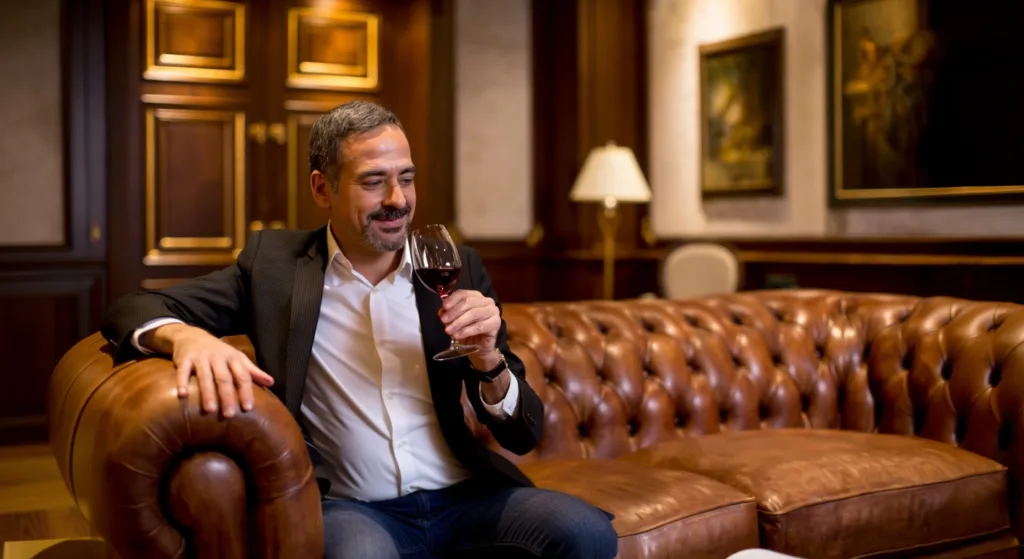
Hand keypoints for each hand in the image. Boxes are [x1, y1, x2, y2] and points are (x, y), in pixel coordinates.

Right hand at [147, 323, 273, 417]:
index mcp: (233, 358)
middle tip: (230, 414)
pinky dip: (182, 382)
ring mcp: (201, 357)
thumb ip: (252, 371)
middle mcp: (218, 357)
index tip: (248, 408)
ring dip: (207, 393)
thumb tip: (271, 382)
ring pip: (205, 376)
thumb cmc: (219, 352)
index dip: (246, 391)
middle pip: (224, 378)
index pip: (242, 376)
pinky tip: (182, 396)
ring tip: (210, 410)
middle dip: (227, 396)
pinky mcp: (185, 359)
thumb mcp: (237, 358)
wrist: (192, 335)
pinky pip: (183, 371)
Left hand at [439, 289, 500, 351]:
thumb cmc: (468, 330)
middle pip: (468, 302)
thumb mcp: (455, 320)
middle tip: (443, 321)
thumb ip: (449, 314)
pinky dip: (466, 331)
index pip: (463, 293)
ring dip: (458, 322)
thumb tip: (441, 312)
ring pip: (473, 314)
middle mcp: (487, 301)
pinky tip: (457, 336)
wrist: (480, 346)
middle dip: (454, 312)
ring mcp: (493, 312)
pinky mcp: (496, 324)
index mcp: (476, 296)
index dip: (452, 299)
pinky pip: (479, 326)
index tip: (443, 308)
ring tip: (448, 331)